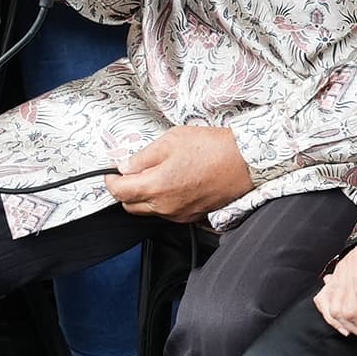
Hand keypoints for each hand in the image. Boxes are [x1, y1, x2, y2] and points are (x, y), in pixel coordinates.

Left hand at [109, 123, 254, 219]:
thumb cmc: (212, 148)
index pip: (119, 191)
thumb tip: (126, 166)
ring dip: (144, 197)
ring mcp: (180, 214)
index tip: (111, 172)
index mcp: (156, 186)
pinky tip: (173, 184)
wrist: (246, 161)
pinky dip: (163, 201)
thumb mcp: (172, 140)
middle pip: (130, 206)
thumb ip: (143, 156)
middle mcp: (165, 206)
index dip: (110, 180)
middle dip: (125, 191)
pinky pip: (168, 212)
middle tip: (131, 173)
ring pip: (149, 211)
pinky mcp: (193, 216)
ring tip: (156, 175)